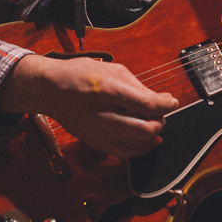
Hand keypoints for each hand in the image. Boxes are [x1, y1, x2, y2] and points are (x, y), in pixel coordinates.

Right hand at [0, 55, 177, 157]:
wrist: (49, 89)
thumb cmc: (80, 74)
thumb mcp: (112, 69)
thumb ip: (138, 86)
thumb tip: (162, 100)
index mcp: (106, 89)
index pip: (146, 104)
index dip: (166, 105)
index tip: (171, 101)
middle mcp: (101, 113)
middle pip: (144, 128)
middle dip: (160, 121)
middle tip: (161, 113)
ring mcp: (96, 131)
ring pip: (136, 142)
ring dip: (152, 133)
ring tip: (153, 122)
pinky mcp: (93, 142)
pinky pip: (124, 152)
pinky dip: (141, 147)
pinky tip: (148, 139)